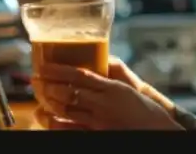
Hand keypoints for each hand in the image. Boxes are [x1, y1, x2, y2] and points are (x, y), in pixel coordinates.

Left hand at [35, 63, 181, 129]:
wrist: (158, 133)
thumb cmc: (147, 112)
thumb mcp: (130, 89)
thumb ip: (112, 77)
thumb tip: (103, 61)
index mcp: (112, 88)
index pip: (79, 75)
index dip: (58, 70)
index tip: (44, 66)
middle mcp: (103, 104)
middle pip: (68, 92)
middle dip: (48, 86)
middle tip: (36, 80)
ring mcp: (98, 122)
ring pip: (66, 110)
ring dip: (47, 103)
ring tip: (39, 98)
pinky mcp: (96, 135)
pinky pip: (70, 129)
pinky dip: (55, 123)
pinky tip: (46, 118)